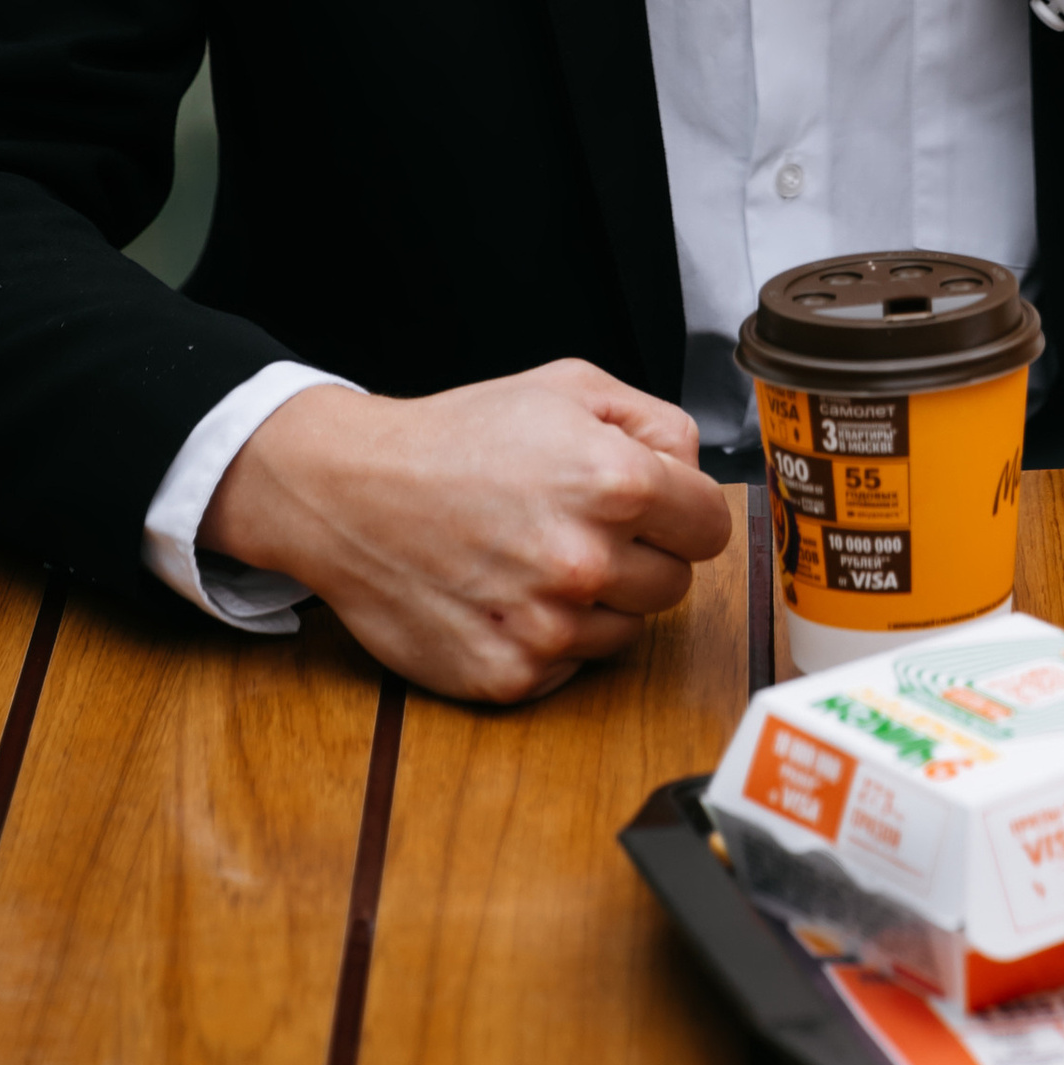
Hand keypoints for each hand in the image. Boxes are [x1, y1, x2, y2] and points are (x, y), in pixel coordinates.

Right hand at [203, 357, 732, 702]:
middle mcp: (587, 561)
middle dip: (642, 555)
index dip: (684, 512)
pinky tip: (508, 593)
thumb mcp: (570, 388)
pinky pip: (571, 665)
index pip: (710, 527)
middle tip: (581, 526)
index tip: (656, 509)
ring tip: (537, 556)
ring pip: (627, 630)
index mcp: (614, 483)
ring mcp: (548, 626)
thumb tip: (695, 474)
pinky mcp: (510, 676)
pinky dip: (549, 636)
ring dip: (597, 600)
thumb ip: (657, 426)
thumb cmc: (459, 437)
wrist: (353, 493)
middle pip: (674, 582)